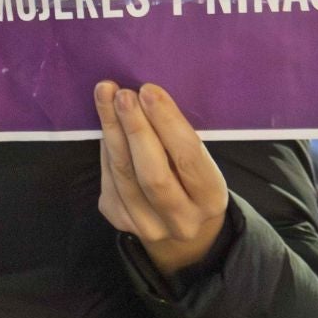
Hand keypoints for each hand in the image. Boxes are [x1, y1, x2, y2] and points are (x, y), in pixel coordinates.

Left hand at [95, 81, 228, 276]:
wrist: (181, 224)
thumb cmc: (192, 178)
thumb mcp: (201, 162)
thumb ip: (178, 138)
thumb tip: (145, 97)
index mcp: (211, 199)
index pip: (188, 157)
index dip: (166, 122)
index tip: (149, 90)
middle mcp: (183, 220)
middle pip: (153, 173)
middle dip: (136, 129)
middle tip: (123, 94)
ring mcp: (149, 227)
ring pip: (124, 175)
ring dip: (113, 132)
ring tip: (106, 97)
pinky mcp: (121, 221)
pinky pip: (109, 180)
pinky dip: (106, 148)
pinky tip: (106, 125)